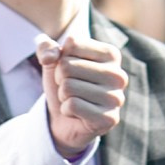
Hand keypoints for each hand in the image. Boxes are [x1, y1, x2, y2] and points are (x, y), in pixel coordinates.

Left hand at [42, 37, 128, 158]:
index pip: (72, 43)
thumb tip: (49, 57)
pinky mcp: (109, 118)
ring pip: (68, 87)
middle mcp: (118, 75)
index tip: (69, 71)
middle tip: (69, 89)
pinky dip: (66, 110)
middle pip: (67, 66)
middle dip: (59, 79)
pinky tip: (76, 114)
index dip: (61, 58)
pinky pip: (72, 106)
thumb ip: (46, 48)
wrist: (64, 120)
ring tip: (73, 100)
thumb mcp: (52, 61)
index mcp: (111, 54)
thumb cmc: (64, 85)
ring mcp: (116, 98)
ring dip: (63, 95)